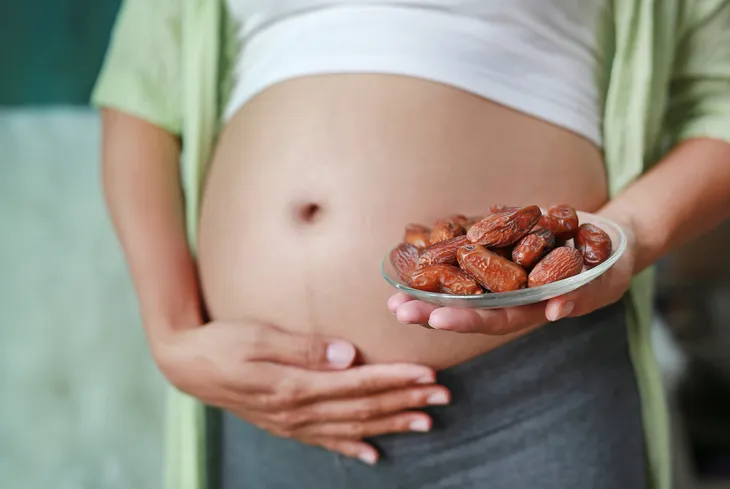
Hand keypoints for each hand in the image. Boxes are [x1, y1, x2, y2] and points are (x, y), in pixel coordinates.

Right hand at [153, 320, 450, 464]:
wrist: (185, 363)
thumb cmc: (221, 341)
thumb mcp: (258, 336)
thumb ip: (302, 348)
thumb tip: (346, 355)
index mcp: (294, 386)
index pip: (358, 384)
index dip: (395, 380)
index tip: (428, 374)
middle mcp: (297, 411)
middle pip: (363, 408)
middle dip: (406, 401)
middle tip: (443, 396)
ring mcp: (291, 423)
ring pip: (352, 427)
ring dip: (390, 424)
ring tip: (425, 422)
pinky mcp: (284, 424)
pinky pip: (325, 440)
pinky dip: (353, 447)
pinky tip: (374, 455)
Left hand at [387, 219, 636, 334]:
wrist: (608, 237)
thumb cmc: (610, 264)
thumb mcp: (604, 278)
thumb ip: (582, 294)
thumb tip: (554, 311)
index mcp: (531, 308)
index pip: (494, 319)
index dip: (465, 319)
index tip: (434, 317)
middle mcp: (510, 294)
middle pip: (466, 305)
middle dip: (431, 309)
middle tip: (397, 309)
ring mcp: (502, 272)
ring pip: (459, 282)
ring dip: (428, 286)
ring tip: (395, 289)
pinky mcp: (499, 247)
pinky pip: (466, 252)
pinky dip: (441, 253)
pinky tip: (415, 251)